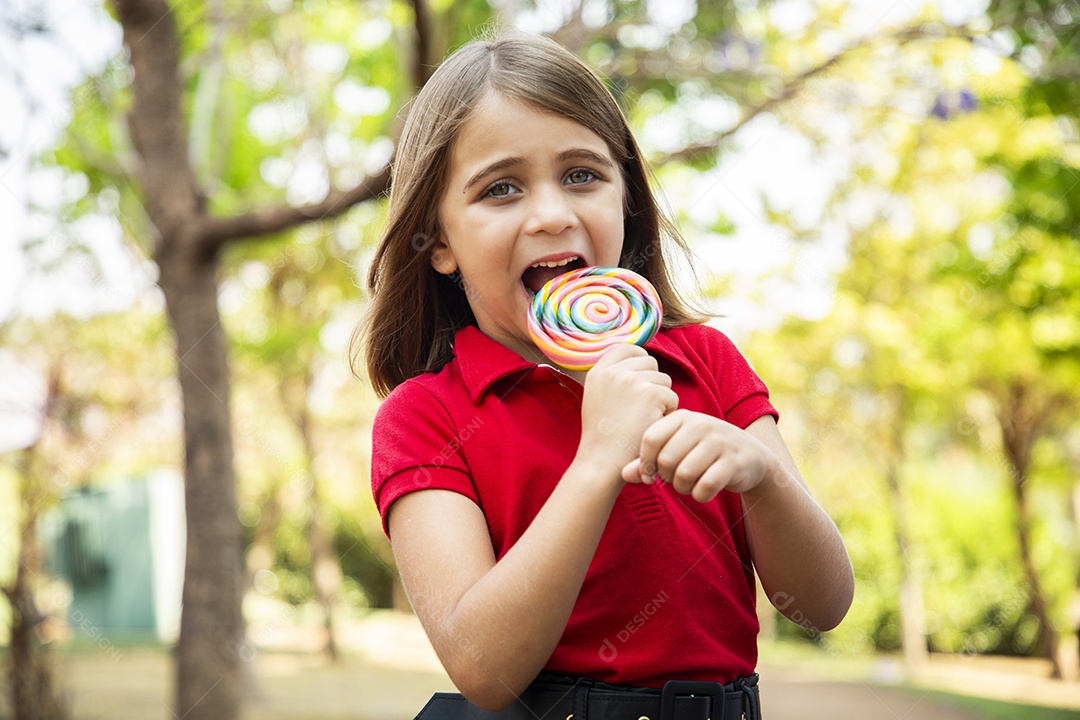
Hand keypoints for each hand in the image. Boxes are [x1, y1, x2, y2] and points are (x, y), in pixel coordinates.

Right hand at [578, 345, 677, 472]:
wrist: (602, 462)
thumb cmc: (603, 437)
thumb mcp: (597, 398)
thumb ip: (612, 378)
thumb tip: (638, 360)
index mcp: (598, 371)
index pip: (627, 349)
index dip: (639, 362)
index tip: (640, 381)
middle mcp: (613, 372)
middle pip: (649, 363)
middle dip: (652, 383)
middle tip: (640, 410)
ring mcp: (631, 380)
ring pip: (663, 380)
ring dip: (660, 399)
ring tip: (642, 420)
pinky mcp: (651, 393)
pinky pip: (672, 397)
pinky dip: (667, 414)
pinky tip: (650, 426)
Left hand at [622, 409, 779, 500]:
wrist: (750, 457)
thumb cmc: (703, 452)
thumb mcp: (676, 450)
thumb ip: (648, 460)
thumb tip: (623, 475)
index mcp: (681, 417)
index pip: (650, 438)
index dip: (644, 462)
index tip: (648, 475)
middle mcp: (701, 424)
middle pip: (666, 459)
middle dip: (666, 477)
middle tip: (674, 479)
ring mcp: (719, 442)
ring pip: (684, 474)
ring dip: (682, 488)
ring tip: (688, 484)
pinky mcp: (734, 462)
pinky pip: (705, 487)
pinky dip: (700, 495)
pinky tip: (704, 490)